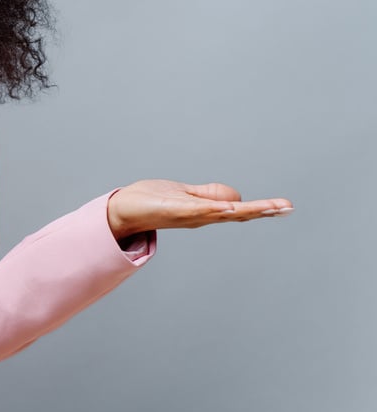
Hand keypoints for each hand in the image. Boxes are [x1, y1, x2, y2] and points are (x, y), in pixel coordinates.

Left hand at [107, 179, 292, 240]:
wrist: (123, 209)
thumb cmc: (153, 201)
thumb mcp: (187, 195)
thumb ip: (209, 196)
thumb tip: (236, 197)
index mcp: (207, 211)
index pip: (240, 209)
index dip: (263, 208)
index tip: (287, 206)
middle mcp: (201, 216)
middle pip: (237, 213)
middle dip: (263, 210)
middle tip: (288, 207)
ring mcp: (189, 214)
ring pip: (222, 213)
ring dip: (245, 210)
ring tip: (268, 207)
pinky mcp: (174, 210)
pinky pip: (198, 210)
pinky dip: (214, 209)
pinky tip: (229, 208)